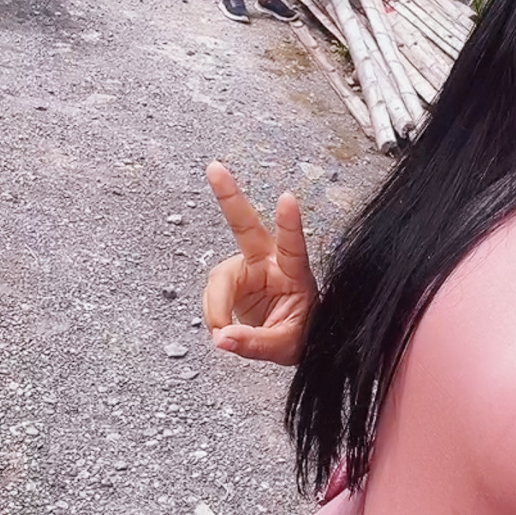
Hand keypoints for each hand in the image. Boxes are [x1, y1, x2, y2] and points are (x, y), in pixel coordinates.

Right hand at [201, 161, 317, 364]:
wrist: (296, 342)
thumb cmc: (302, 335)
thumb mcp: (287, 346)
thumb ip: (255, 343)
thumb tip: (222, 337)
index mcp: (295, 273)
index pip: (293, 246)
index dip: (289, 223)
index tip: (288, 198)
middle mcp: (269, 263)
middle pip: (246, 227)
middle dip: (229, 197)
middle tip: (214, 169)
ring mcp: (248, 270)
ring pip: (219, 278)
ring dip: (216, 305)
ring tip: (222, 331)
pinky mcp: (232, 282)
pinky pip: (213, 295)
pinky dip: (213, 314)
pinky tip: (222, 328)